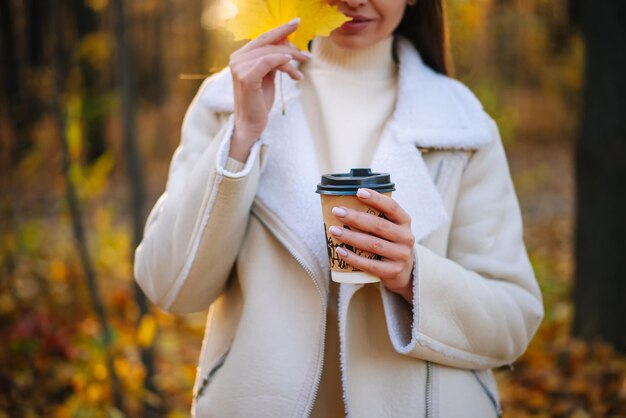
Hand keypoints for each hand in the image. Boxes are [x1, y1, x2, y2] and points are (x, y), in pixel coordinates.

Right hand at [228, 18, 310, 160]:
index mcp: (240, 57)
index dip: (280, 30)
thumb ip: (274, 60)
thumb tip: (287, 43)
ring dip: (291, 59)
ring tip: (302, 68)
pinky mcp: (246, 77)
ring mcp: (239, 67)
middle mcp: (236, 59)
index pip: (262, 38)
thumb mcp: (268, 76)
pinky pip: (268, 61)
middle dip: (289, 43)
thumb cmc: (259, 102)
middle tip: (307, 52)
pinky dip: (282, 62)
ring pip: (271, 53)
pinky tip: (294, 69)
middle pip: (267, 42)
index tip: (296, 23)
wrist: (251, 124)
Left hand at [328, 188, 415, 302]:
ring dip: (351, 237)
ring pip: (373, 244)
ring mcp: (401, 256)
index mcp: (404, 221)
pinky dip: (353, 258)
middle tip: (337, 211)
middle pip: (379, 226)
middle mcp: (406, 237)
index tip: (358, 191)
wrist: (404, 271)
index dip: (376, 198)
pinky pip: (370, 265)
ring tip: (333, 230)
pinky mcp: (393, 272)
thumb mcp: (390, 227)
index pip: (392, 207)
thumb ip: (376, 216)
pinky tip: (340, 250)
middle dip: (355, 218)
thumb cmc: (389, 242)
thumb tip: (345, 202)